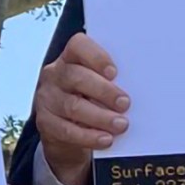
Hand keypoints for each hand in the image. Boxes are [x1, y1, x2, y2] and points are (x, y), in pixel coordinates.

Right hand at [33, 34, 126, 184]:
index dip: (96, 56)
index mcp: (70, 58)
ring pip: (73, 106)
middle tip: (125, 103)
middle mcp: (55, 75)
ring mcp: (48, 99)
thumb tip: (138, 88)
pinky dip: (89, 136)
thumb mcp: (96, 85)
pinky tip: (105, 139)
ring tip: (121, 125)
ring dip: (100, 117)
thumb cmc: (88, 99)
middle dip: (104, 91)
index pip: (78, 46)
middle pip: (76, 77)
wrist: (64, 130)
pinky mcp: (46, 123)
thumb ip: (110, 82)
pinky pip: (67, 130)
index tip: (115, 72)